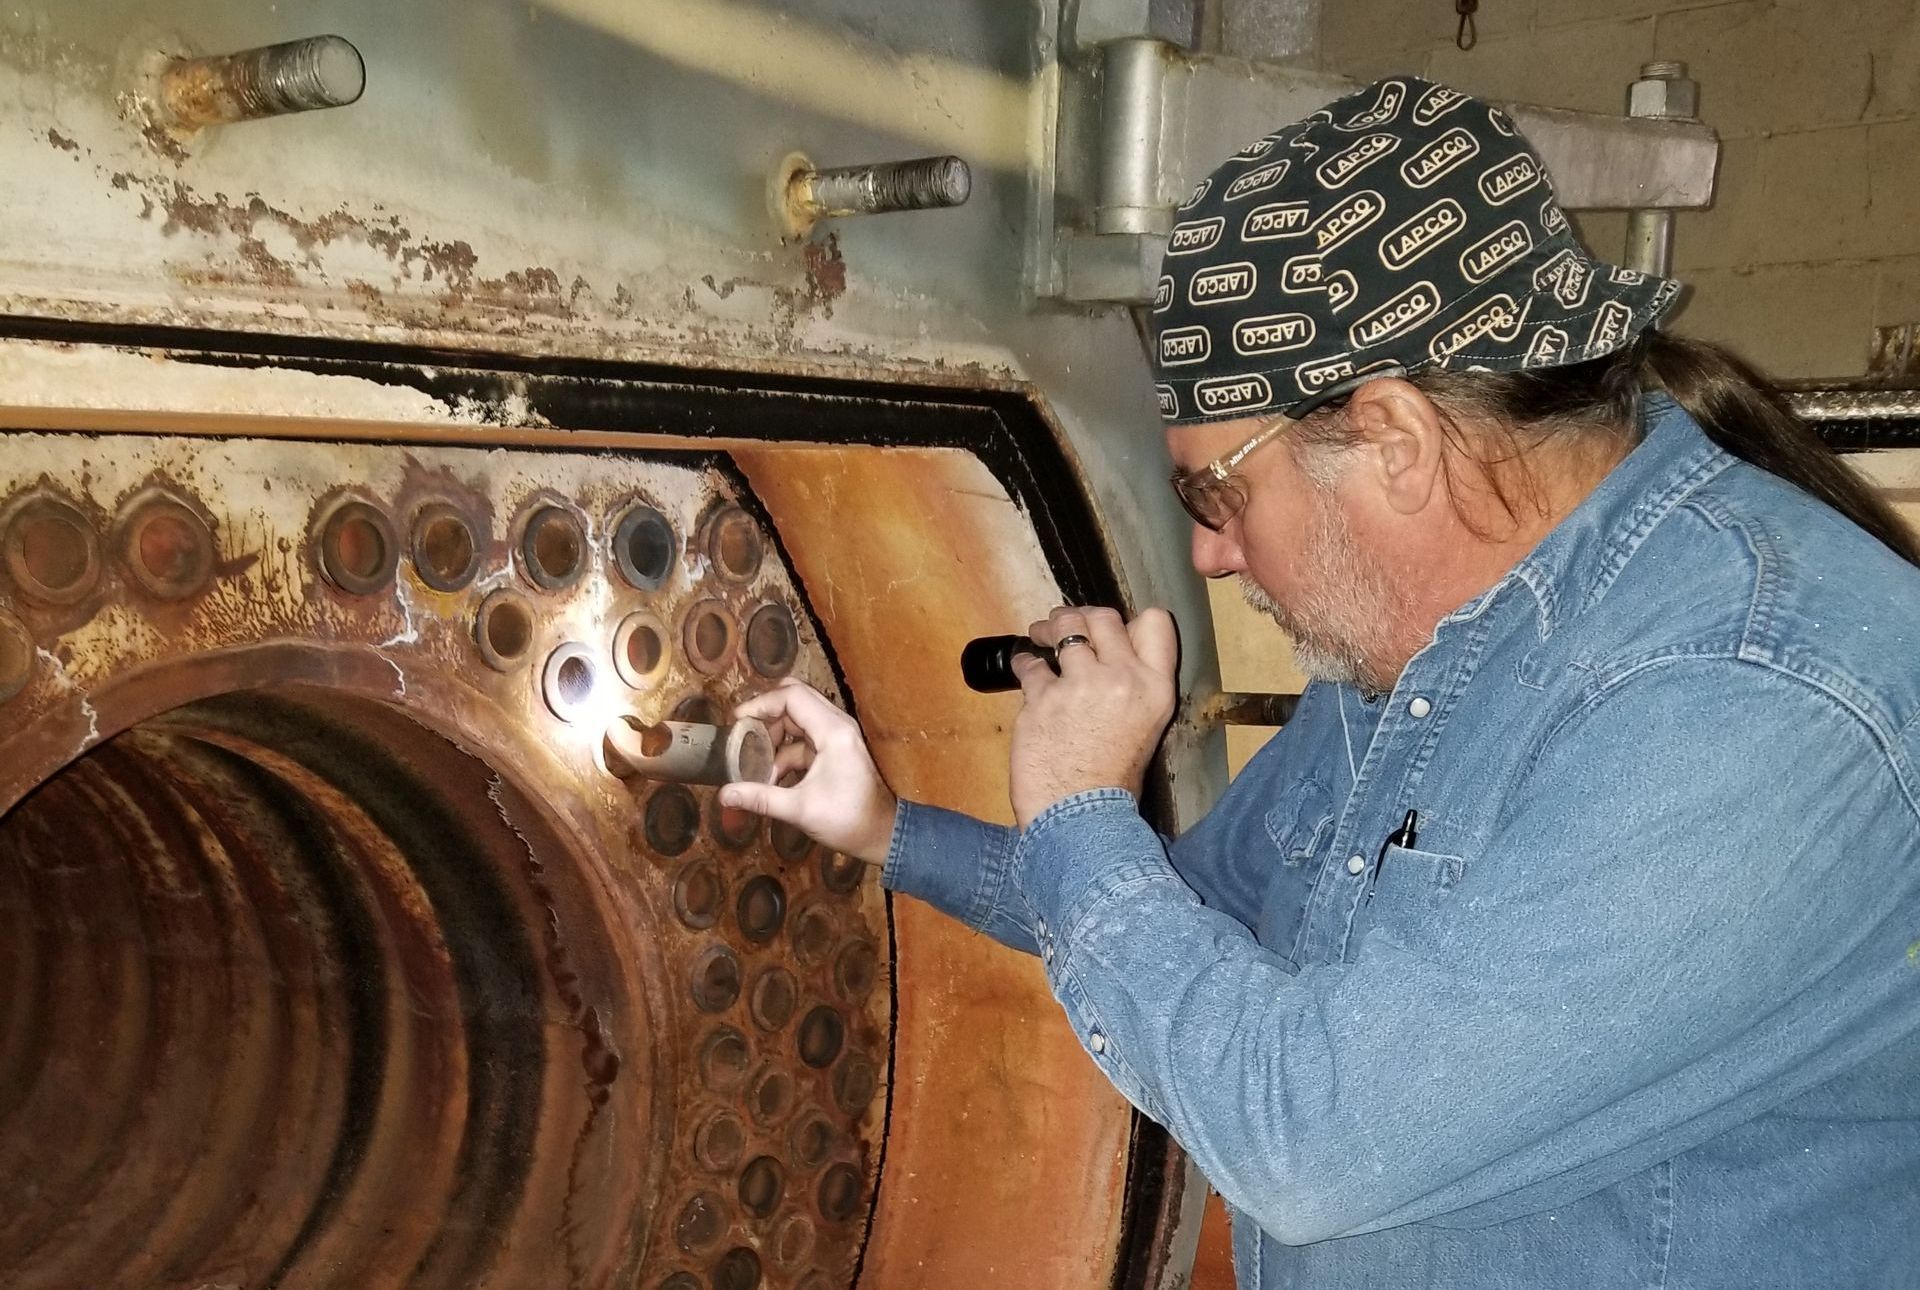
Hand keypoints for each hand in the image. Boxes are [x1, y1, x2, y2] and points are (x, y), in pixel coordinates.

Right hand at [717, 679, 898, 866]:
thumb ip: (760, 798)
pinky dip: (785, 753)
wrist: (881, 835)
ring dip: (775, 738)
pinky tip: (771, 778)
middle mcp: (837, 725)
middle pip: (796, 700)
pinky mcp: (835, 750)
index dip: (761, 704)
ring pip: (799, 720)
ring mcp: (837, 737)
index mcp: (833, 731)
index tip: (737, 722)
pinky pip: (804, 740)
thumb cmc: (847, 821)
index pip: (792, 696)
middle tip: (743, 733)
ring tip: (755, 763)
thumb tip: (723, 795)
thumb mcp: (800, 809)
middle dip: (766, 715)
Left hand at [1009, 606, 1177, 828]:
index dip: (1131, 618)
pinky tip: (1024, 669)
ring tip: (1039, 636)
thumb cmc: (1113, 780)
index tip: (1111, 629)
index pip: (1156, 622)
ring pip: (1064, 628)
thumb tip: (1110, 655)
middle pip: (1103, 616)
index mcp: (1156, 688)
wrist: (1083, 818)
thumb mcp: (1146, 727)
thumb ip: (1135, 687)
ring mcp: (1081, 685)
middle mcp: (1123, 678)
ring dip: (1047, 629)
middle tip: (1063, 625)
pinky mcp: (1043, 698)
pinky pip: (1030, 664)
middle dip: (1080, 616)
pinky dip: (1024, 663)